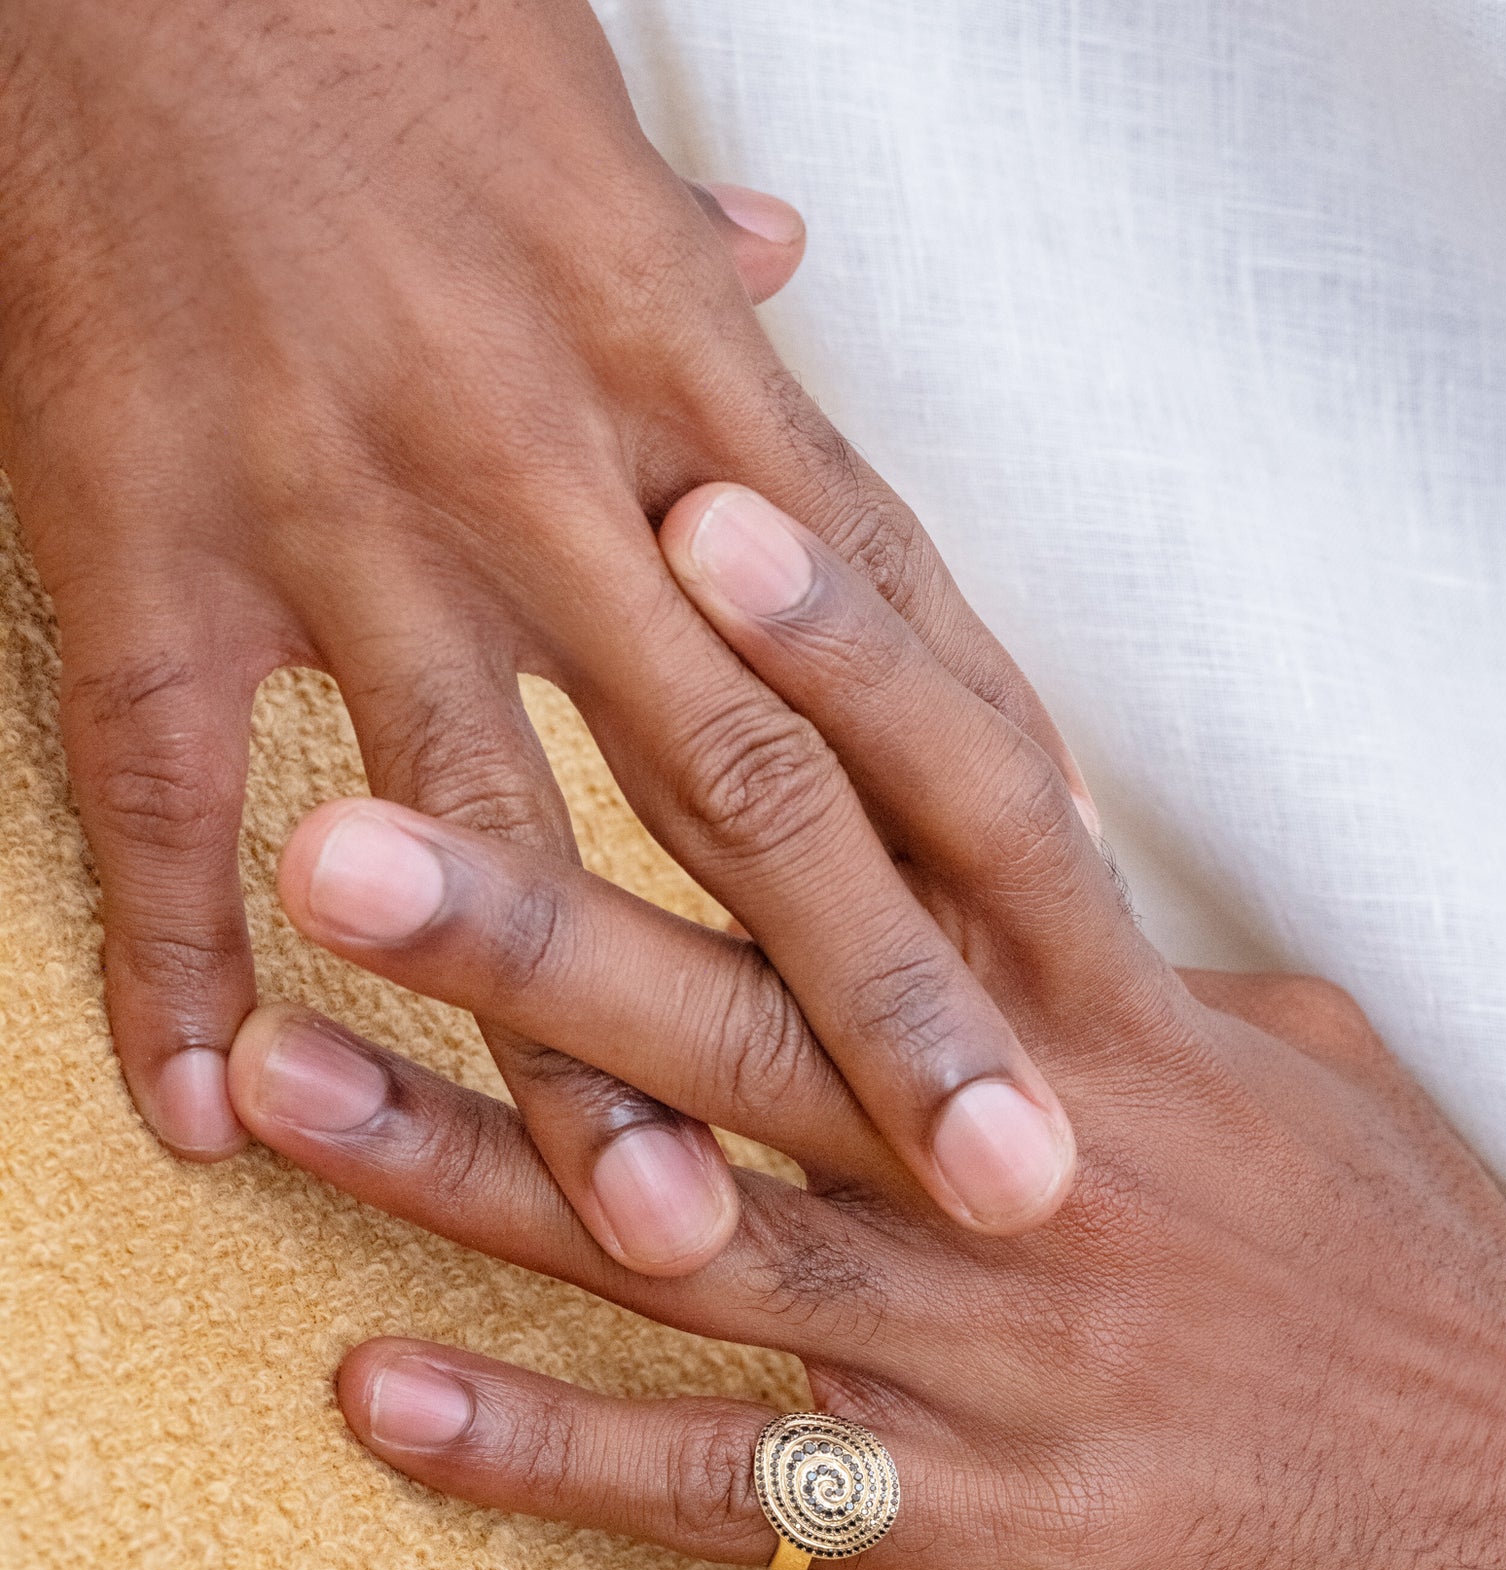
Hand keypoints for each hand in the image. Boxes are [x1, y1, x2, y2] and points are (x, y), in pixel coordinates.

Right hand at [0, 0, 1081, 1257]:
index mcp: (691, 376)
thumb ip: (703, 268)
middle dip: (888, 1005)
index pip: (890, 654)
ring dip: (580, 1060)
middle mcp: (551, 468)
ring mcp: (347, 511)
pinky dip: (177, 959)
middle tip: (1005, 1188)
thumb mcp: (599, 127)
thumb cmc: (390, 9)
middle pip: (756, 787)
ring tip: (679, 1242)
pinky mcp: (143, 528)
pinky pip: (159, 786)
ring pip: (495, 831)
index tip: (1094, 1004)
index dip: (1000, 845)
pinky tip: (203, 1116)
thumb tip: (793, 267)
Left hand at [226, 483, 1505, 1569]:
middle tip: (336, 824)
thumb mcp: (1324, 1097)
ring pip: (696, 1238)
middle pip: (770, 1011)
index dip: (840, 649)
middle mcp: (1036, 1166)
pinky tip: (382, 1402)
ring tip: (270, 1085)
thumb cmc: (1456, 1309)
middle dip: (545, 918)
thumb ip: (1166, 1008)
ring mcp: (1005, 1352)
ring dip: (468, 1168)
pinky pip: (734, 1486)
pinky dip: (548, 1450)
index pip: (970, 802)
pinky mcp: (1001, 1535)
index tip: (689, 518)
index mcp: (1129, 1032)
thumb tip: (1093, 952)